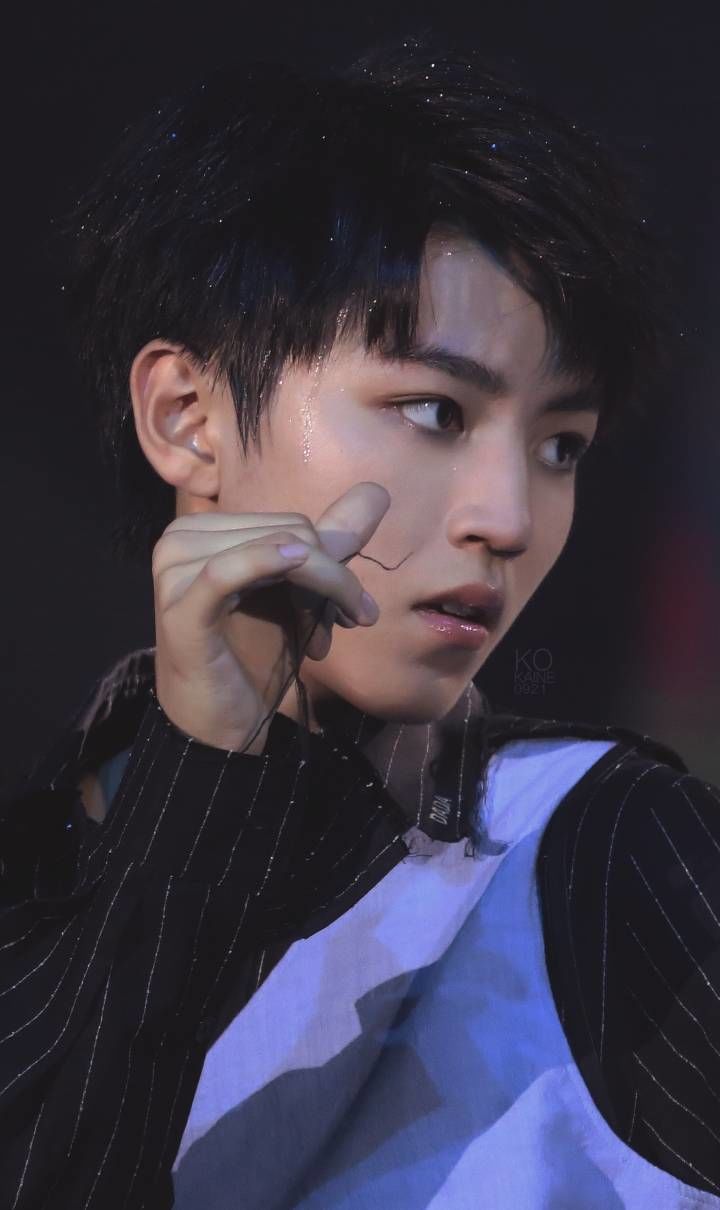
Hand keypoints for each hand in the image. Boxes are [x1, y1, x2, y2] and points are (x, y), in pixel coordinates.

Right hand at [152, 482, 390, 753]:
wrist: (220, 724)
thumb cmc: (251, 656)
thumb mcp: (297, 596)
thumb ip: (329, 543)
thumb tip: (376, 491)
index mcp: (204, 531)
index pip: (290, 522)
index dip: (332, 561)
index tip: (352, 609)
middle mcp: (180, 540)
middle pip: (288, 532)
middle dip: (330, 578)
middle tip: (342, 626)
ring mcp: (174, 572)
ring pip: (275, 548)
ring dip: (321, 591)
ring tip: (328, 636)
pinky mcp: (178, 608)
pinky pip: (228, 570)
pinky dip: (268, 560)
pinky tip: (299, 562)